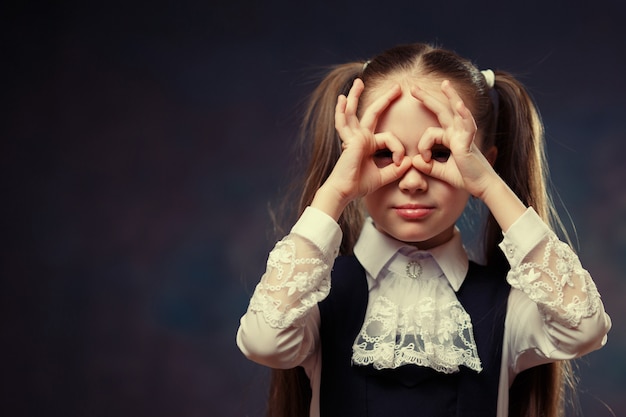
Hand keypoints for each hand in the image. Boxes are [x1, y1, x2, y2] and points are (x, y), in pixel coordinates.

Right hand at [312, 79, 411, 218]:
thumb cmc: (359, 185)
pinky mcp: (349, 139)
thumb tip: (409, 161)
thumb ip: (395, 169)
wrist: (345, 191)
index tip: (400, 162)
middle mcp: (360, 137)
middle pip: (372, 113)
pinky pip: (344, 122)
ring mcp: (353, 137)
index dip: (398, 148)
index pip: (388, 137)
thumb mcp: (383, 176)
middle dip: (385, 99)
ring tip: (359, 82)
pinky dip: (341, 111)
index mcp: (368, 144)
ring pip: (354, 112)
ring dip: (356, 96)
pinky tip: (341, 99)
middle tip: (398, 86)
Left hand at [411, 80, 497, 198]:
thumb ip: (428, 166)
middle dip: (427, 98)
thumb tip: (413, 160)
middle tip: (413, 87)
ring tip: (444, 83)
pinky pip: (467, 126)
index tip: (424, 159)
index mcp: (451, 138)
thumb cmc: (466, 178)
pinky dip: (464, 115)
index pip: (432, 130)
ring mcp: (464, 135)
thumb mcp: (442, 172)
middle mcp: (458, 133)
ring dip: (451, 96)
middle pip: (442, 111)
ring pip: (455, 112)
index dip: (423, 144)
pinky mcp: (468, 143)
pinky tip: (459, 105)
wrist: (482, 187)